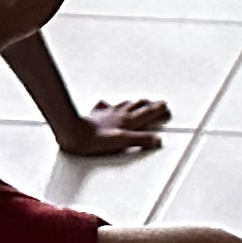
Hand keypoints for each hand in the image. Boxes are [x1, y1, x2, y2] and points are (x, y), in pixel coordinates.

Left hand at [52, 97, 169, 159]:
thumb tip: (157, 140)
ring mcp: (107, 113)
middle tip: (158, 103)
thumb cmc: (96, 140)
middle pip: (139, 106)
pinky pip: (104, 106)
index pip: (148, 113)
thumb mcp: (123, 142)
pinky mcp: (95, 115)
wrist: (74, 134)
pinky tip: (107, 103)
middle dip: (150, 104)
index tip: (166, 108)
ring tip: (141, 100)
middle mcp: (120, 114)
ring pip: (125, 104)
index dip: (159, 110)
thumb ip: (142, 140)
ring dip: (135, 102)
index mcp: (128, 121)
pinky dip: (109, 105)